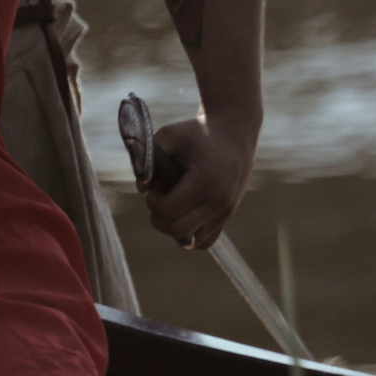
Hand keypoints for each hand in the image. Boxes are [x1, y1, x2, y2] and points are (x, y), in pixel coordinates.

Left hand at [144, 113, 257, 250]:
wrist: (233, 134)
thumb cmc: (197, 134)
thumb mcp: (169, 136)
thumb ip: (149, 160)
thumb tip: (142, 189)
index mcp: (205, 181)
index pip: (168, 210)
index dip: (153, 201)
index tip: (155, 187)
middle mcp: (219, 201)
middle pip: (178, 230)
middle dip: (159, 217)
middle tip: (159, 198)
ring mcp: (226, 212)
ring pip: (191, 241)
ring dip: (174, 227)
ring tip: (173, 204)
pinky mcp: (227, 217)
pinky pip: (205, 242)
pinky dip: (190, 235)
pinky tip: (184, 213)